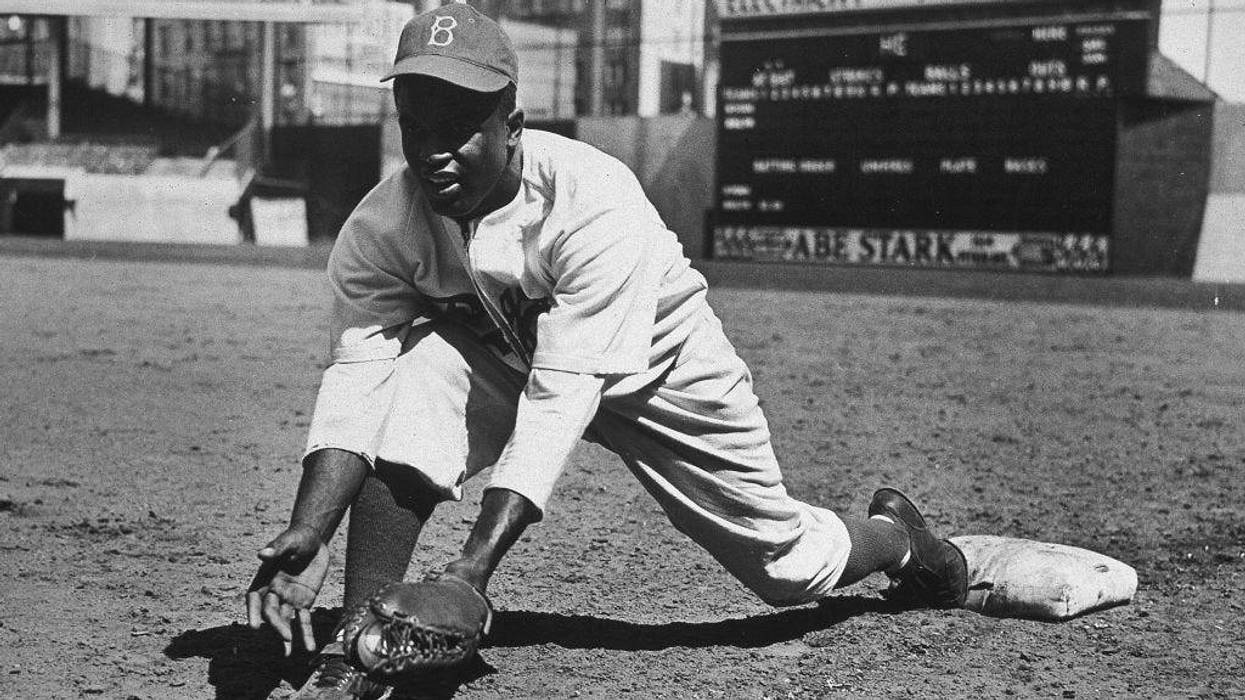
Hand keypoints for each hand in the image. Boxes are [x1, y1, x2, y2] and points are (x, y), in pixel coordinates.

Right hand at [246, 526, 329, 654]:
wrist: (314, 540)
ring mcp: (288, 599)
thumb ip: (277, 548)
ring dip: (286, 637)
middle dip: (276, 624)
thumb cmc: (297, 538)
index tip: (254, 626)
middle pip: (271, 612)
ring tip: (287, 654)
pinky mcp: (304, 602)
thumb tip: (262, 553)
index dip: (253, 612)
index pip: (254, 598)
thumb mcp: (289, 540)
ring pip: (285, 620)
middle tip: (285, 636)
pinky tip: (309, 648)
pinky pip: (304, 620)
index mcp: (264, 578)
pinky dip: (306, 634)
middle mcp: (273, 592)